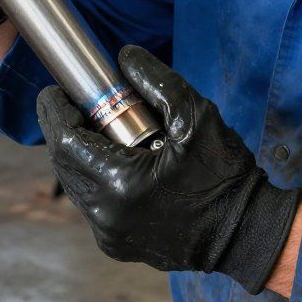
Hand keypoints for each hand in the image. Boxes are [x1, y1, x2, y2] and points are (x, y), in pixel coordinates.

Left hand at [36, 45, 301, 294]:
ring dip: (77, 152)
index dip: (55, 112)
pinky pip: (92, 202)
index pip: (65, 142)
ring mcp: (110, 235)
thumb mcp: (195, 116)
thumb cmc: (224, 176)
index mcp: (120, 185)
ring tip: (94, 124)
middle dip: (63, 128)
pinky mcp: (118, 244)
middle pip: (64, 164)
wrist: (247, 233)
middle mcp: (106, 216)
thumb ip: (156, 80)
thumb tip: (125, 57)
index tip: (54, 89)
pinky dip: (93, 175)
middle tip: (72, 100)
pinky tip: (111, 155)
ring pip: (75, 184)